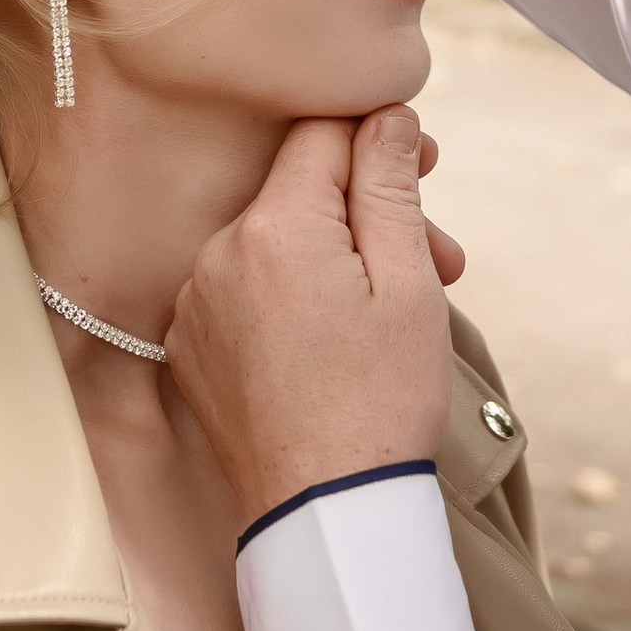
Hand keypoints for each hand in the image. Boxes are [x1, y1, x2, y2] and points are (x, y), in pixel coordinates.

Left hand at [165, 108, 455, 533]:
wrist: (327, 516)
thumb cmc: (381, 402)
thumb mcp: (409, 283)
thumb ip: (390, 184)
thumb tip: (388, 115)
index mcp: (273, 228)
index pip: (319, 134)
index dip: (377, 139)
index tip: (423, 167)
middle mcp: (217, 254)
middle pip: (299, 193)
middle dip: (368, 210)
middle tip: (440, 254)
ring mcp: (196, 302)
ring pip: (275, 244)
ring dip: (335, 257)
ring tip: (396, 309)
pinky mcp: (191, 346)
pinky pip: (246, 291)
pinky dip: (292, 298)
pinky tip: (341, 339)